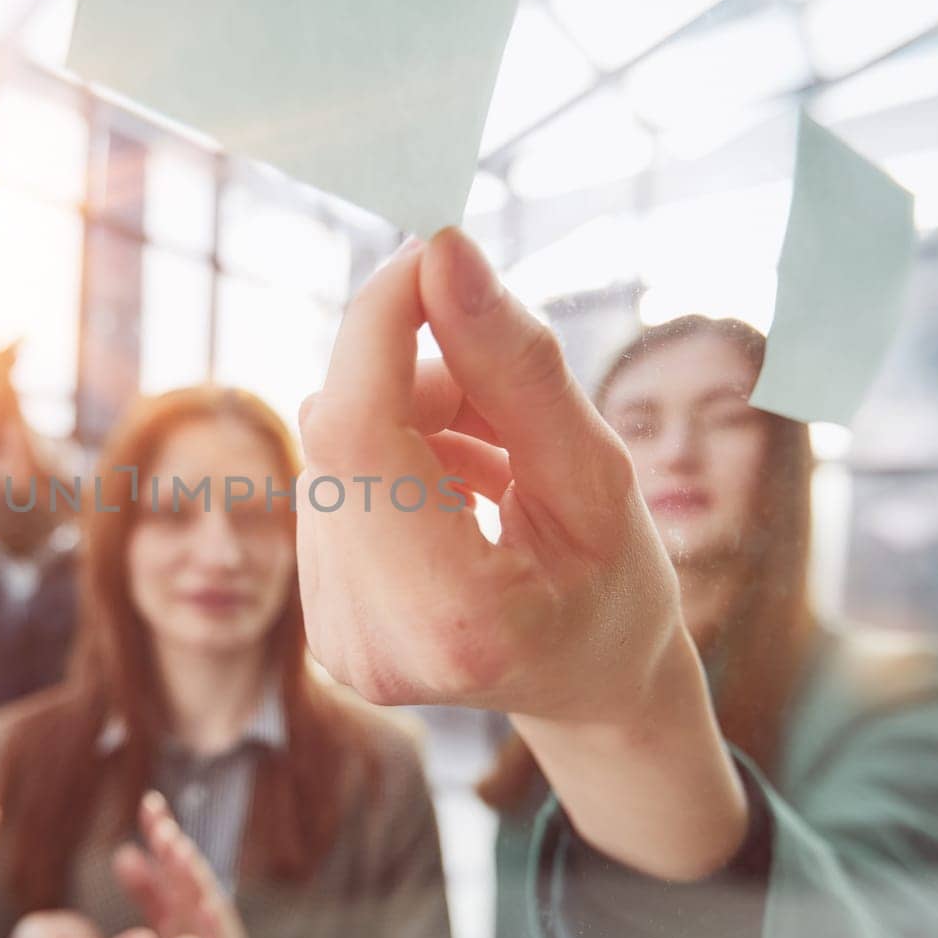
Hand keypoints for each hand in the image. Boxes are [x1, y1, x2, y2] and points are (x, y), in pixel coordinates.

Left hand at [113, 792, 253, 937]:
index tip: (149, 802)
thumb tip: (123, 852)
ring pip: (206, 900)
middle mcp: (204, 907)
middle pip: (189, 872)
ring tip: (181, 853)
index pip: (172, 856)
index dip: (162, 829)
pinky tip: (208, 908)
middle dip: (177, 848)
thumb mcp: (167, 916)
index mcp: (186, 894)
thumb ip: (147, 888)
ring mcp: (217, 933)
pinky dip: (216, 925)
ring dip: (195, 876)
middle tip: (163, 829)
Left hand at [295, 228, 744, 879]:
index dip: (377, 323)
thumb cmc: (618, 589)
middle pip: (341, 432)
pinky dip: (392, 460)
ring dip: (410, 420)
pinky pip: (331, 485)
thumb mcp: (599, 472)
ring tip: (498, 463)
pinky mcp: (318, 621)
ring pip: (332, 450)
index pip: (355, 432)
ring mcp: (333, 639)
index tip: (432, 255)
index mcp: (452, 618)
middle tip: (507, 401)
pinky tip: (457, 492)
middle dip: (418, 379)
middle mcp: (368, 640)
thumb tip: (440, 251)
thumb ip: (516, 365)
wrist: (592, 687)